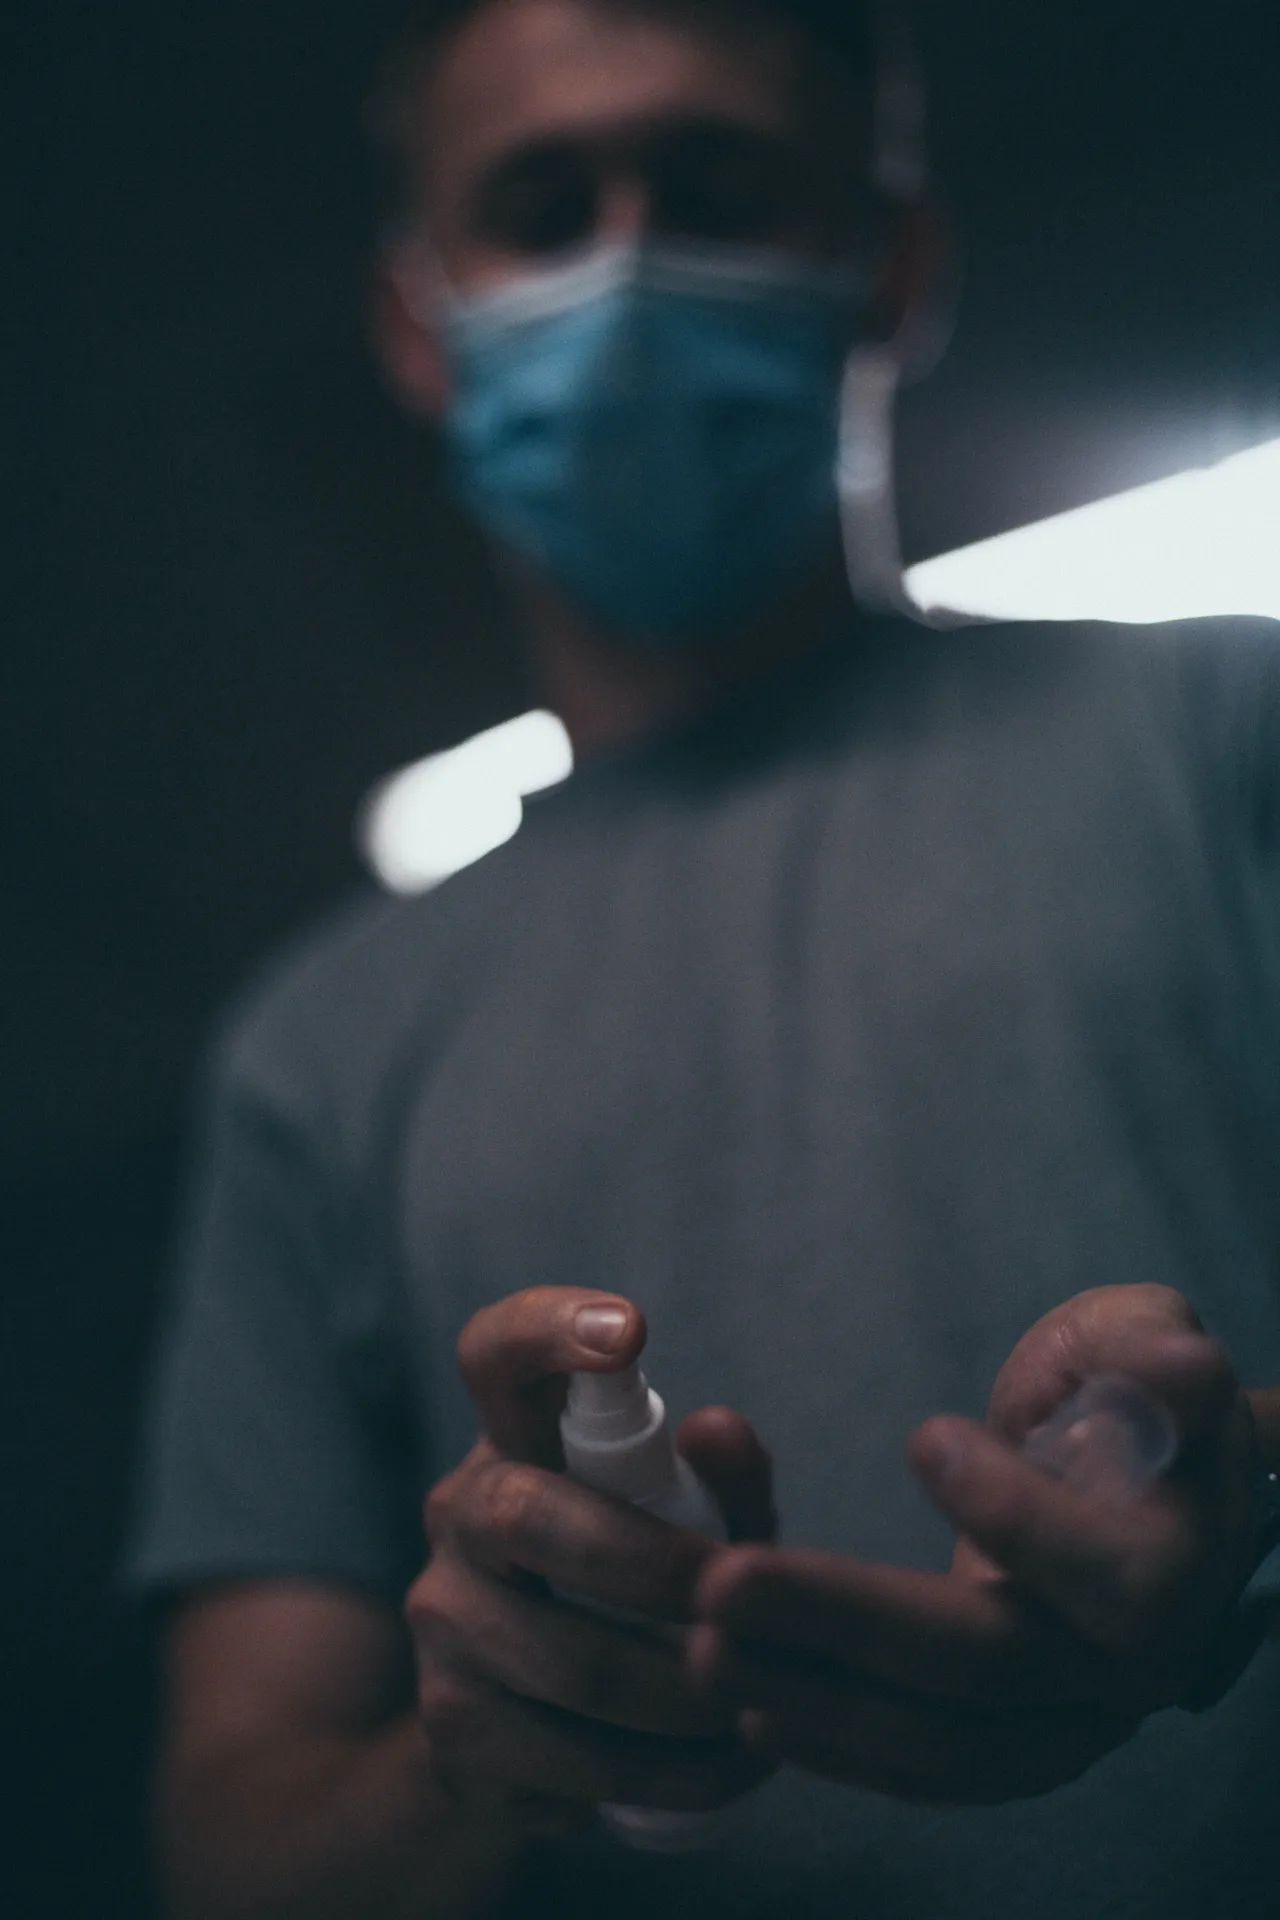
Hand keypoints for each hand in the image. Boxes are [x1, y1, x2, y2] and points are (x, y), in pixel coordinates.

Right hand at [406, 1286, 775, 1834]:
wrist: (528, 1725)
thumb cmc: (642, 1577)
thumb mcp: (698, 1519)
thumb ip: (728, 1473)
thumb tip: (716, 1429)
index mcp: (517, 1437)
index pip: (496, 1351)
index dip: (550, 1327)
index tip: (631, 1329)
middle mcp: (457, 1516)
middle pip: (531, 1517)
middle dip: (658, 1570)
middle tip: (740, 1607)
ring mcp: (441, 1629)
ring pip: (573, 1668)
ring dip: (693, 1702)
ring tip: (764, 1713)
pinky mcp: (451, 1738)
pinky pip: (573, 1768)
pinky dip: (672, 1778)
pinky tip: (724, 1771)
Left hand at [691, 1284, 1262, 1804]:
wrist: (1156, 1500)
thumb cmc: (1134, 1398)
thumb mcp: (1144, 1341)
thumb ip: (1148, 1350)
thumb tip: (1175, 1365)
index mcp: (1176, 1561)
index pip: (1104, 1572)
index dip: (1015, 1514)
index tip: (923, 1438)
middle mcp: (1132, 1667)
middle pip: (986, 1662)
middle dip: (844, 1623)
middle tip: (721, 1580)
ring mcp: (1072, 1723)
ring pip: (943, 1739)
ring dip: (816, 1697)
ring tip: (702, 1648)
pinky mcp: (1015, 1750)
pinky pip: (927, 1769)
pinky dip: (838, 1746)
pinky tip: (747, 1706)